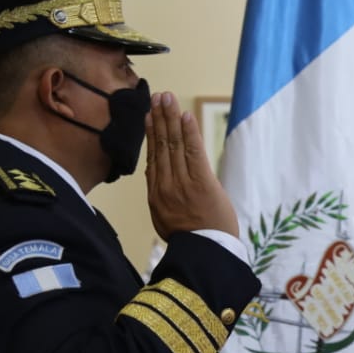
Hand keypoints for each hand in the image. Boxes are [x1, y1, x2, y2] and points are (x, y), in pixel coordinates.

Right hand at [145, 91, 239, 240]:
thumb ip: (160, 198)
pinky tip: (185, 115)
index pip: (153, 158)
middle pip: (161, 146)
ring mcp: (182, 184)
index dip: (151, 134)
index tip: (149, 116)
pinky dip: (189, 132)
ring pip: (174, 145)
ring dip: (171, 118)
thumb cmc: (191, 241)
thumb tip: (155, 176)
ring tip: (167, 98)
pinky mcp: (201, 183)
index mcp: (156, 196)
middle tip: (158, 96)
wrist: (204, 256)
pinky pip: (193, 152)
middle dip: (159, 118)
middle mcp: (165, 186)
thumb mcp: (164, 221)